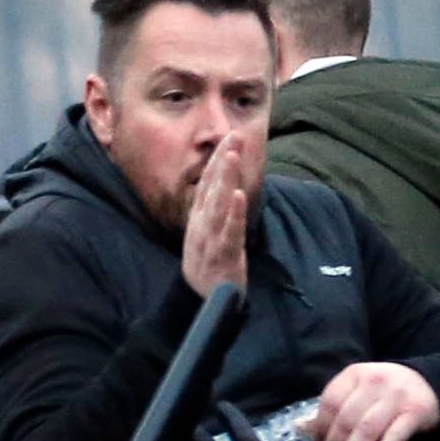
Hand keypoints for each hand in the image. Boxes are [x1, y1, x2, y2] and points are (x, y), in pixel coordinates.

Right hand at [177, 131, 259, 299]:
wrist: (202, 304)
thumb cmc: (211, 266)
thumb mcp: (210, 234)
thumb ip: (216, 211)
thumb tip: (226, 187)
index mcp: (199, 220)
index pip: (207, 184)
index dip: (218, 160)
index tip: (229, 138)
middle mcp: (201, 227)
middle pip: (210, 189)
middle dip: (222, 162)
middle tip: (233, 136)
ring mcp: (209, 241)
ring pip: (218, 206)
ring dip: (225, 179)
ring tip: (232, 156)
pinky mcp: (221, 257)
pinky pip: (228, 234)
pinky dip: (234, 215)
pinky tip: (240, 197)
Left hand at [308, 361, 439, 440]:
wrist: (428, 384)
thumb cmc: (384, 393)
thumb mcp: (358, 392)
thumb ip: (334, 409)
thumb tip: (300, 428)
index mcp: (355, 374)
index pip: (330, 401)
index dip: (320, 427)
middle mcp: (375, 381)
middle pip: (347, 418)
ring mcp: (396, 396)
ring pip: (367, 429)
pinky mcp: (415, 412)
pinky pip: (395, 437)